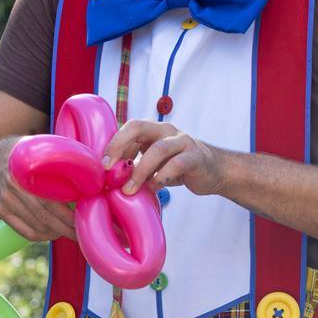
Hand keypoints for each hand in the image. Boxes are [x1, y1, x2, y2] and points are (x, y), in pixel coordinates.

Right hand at [0, 139, 76, 241]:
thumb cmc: (33, 152)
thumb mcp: (47, 149)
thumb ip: (66, 160)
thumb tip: (97, 175)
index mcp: (26, 168)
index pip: (50, 201)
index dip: (68, 215)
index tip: (85, 219)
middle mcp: (13, 185)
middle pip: (44, 217)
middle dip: (67, 228)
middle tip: (82, 233)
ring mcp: (5, 200)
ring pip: (36, 227)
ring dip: (56, 233)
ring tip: (71, 232)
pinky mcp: (1, 210)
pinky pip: (26, 232)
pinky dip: (43, 236)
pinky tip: (54, 232)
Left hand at [103, 120, 227, 196]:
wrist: (214, 171)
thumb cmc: (178, 167)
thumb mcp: (154, 163)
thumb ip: (135, 164)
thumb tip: (108, 177)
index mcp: (153, 130)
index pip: (129, 128)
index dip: (114, 143)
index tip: (102, 165)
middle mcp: (166, 130)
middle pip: (138, 127)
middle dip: (120, 146)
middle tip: (109, 168)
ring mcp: (182, 141)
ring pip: (157, 150)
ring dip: (140, 171)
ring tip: (129, 189)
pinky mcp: (196, 157)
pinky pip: (176, 165)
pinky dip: (162, 177)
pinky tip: (155, 188)